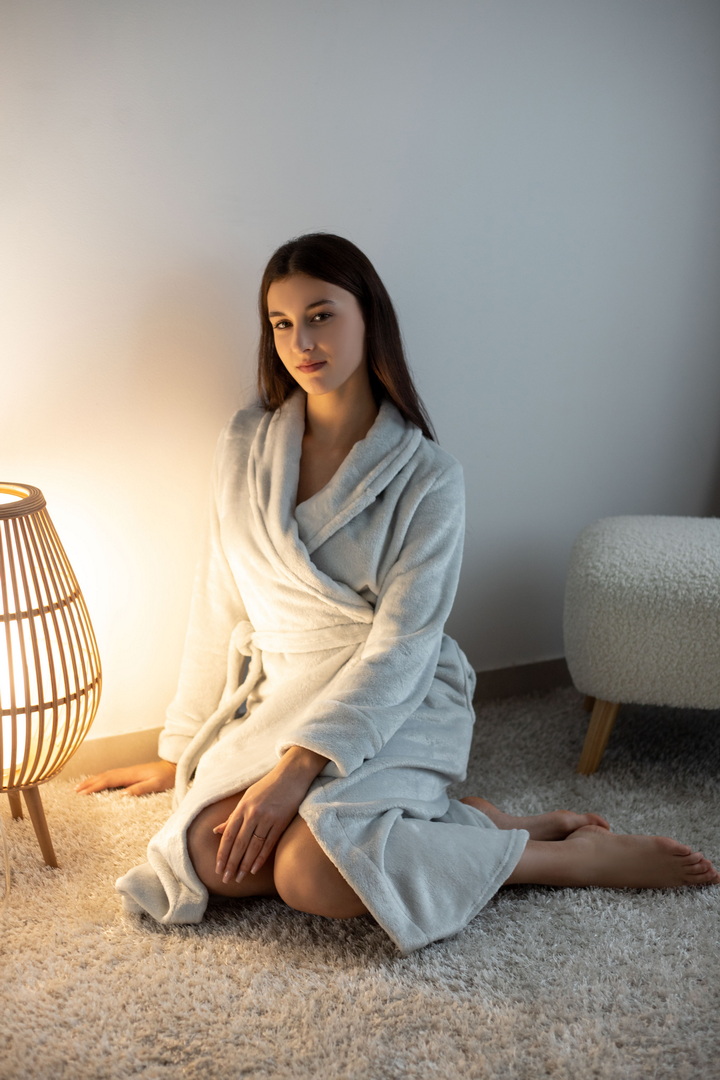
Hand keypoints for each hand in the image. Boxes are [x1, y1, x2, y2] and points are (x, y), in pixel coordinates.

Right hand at [75, 759, 176, 796]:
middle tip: (74, 791)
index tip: (81, 793)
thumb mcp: (156, 784)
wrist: (174, 767)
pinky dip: (101, 778)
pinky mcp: (130, 774)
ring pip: (106, 775)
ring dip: (92, 780)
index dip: (94, 787)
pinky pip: (111, 776)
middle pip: (103, 776)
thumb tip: (122, 795)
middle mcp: (126, 772)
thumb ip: (140, 789)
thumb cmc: (166, 777)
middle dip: (88, 783)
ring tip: (80, 787)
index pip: (108, 780)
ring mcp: (128, 772)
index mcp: (130, 775)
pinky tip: (98, 782)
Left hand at [214, 747, 327, 884]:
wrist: (292, 775)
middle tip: (225, 879)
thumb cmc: (268, 786)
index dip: (222, 853)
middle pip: (239, 843)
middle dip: (231, 863)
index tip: (217, 868)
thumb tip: (217, 831)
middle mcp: (253, 813)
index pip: (229, 835)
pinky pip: (269, 844)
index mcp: (242, 807)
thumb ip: (233, 816)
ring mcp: (267, 818)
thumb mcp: (247, 797)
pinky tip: (254, 869)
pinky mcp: (281, 822)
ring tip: (238, 878)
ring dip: (245, 864)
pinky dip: (260, 858)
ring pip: (253, 847)